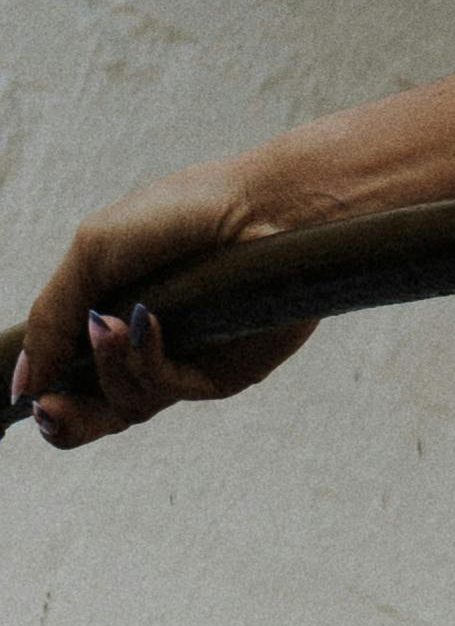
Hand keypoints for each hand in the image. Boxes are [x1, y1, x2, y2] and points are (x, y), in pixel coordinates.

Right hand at [10, 162, 315, 448]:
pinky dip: (147, 360)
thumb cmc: (180, 214)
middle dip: (66, 419)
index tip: (30, 397)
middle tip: (50, 408)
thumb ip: (52, 317)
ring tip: (111, 326)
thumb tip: (21, 383)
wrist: (260, 206)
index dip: (47, 396)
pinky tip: (147, 323)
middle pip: (96, 414)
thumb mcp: (94, 253)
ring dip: (108, 368)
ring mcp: (184, 363)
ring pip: (127, 405)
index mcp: (111, 316)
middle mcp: (146, 348)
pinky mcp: (223, 374)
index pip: (70, 378)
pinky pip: (169, 389)